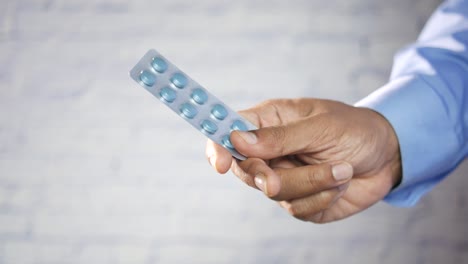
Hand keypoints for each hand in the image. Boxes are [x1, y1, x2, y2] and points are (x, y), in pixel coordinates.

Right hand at [206, 98, 401, 222]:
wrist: (388, 154)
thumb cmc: (354, 129)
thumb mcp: (321, 126)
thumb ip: (280, 136)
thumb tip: (237, 140)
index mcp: (268, 122)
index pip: (228, 134)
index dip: (218, 149)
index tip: (222, 165)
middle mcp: (270, 152)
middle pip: (247, 171)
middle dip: (265, 177)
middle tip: (275, 181)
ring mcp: (284, 178)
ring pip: (274, 193)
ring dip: (311, 183)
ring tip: (342, 170)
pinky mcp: (300, 201)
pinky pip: (298, 208)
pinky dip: (322, 197)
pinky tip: (341, 182)